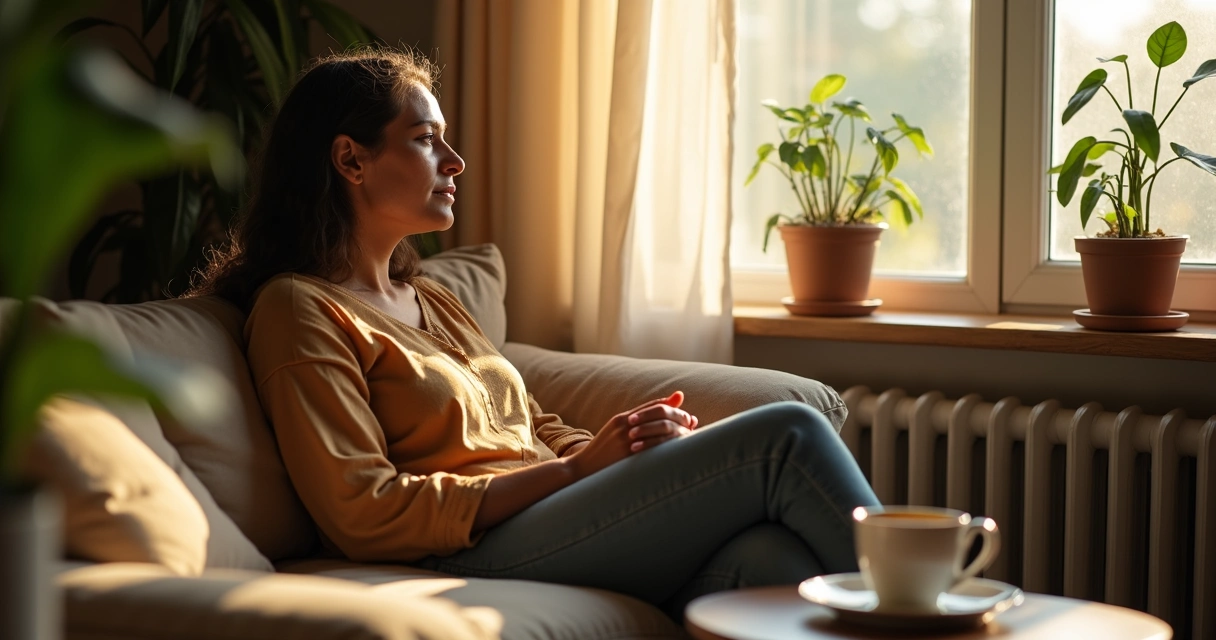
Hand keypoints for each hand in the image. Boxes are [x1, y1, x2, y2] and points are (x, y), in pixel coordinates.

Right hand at [566, 391, 695, 479]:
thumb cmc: (601, 452)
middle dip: (675, 416)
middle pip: (655, 415)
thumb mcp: (613, 433)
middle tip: (692, 419)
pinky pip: (651, 448)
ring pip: (656, 431)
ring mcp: (625, 441)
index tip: (683, 403)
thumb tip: (650, 420)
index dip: (667, 404)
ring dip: (674, 431)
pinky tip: (679, 449)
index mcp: (621, 419)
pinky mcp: (627, 455)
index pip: (649, 407)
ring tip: (690, 433)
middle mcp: (624, 426)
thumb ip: (631, 424)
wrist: (582, 468)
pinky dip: (665, 446)